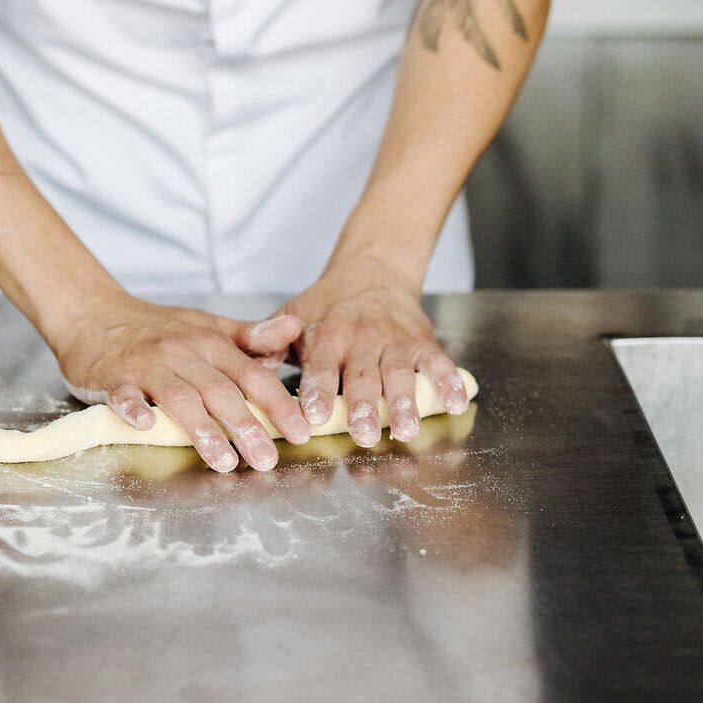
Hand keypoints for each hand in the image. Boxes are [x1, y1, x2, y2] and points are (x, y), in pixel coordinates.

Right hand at [49, 293, 310, 472]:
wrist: (93, 312)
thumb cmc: (155, 326)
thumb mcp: (206, 325)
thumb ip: (250, 335)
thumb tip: (295, 328)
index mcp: (209, 342)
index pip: (251, 374)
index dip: (278, 403)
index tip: (301, 431)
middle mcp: (182, 352)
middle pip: (220, 390)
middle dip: (246, 425)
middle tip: (267, 459)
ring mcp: (147, 365)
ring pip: (179, 396)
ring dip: (202, 428)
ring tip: (223, 460)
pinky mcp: (113, 377)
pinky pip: (125, 394)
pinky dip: (135, 408)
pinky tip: (146, 425)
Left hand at [263, 253, 469, 448]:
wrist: (371, 269)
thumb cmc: (327, 304)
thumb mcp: (293, 315)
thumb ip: (269, 343)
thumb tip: (246, 368)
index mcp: (326, 335)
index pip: (321, 367)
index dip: (318, 391)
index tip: (314, 415)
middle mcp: (361, 338)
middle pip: (362, 375)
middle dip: (363, 405)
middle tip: (363, 433)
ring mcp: (394, 340)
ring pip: (399, 372)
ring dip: (404, 401)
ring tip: (405, 428)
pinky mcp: (422, 341)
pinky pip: (439, 362)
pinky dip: (449, 382)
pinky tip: (456, 403)